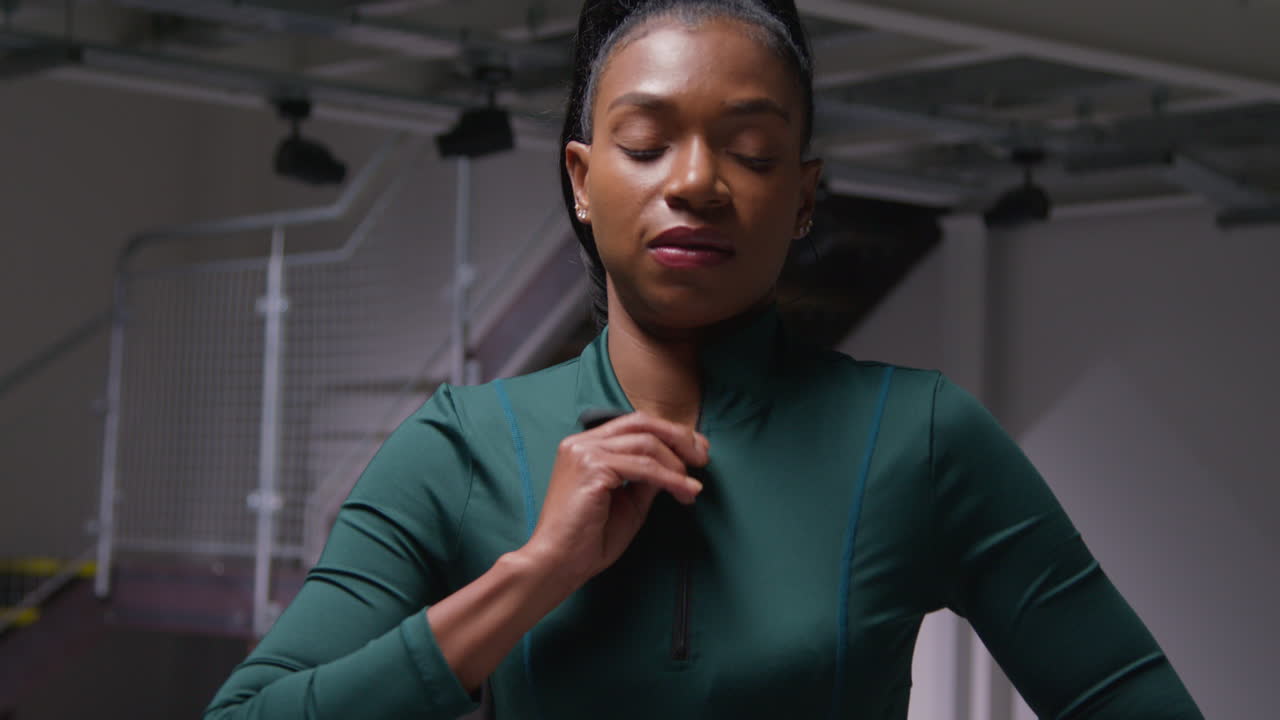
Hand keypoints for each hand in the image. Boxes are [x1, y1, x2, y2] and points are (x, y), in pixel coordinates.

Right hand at [522, 411, 708, 588]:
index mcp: (585, 446)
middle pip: (642, 423)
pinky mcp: (592, 468)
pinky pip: (644, 467)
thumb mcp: (628, 502)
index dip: (670, 433)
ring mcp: (585, 452)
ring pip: (647, 444)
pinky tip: (684, 493)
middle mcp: (582, 442)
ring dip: (677, 465)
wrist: (558, 564)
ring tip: (691, 489)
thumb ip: (648, 479)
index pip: (634, 424)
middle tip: (703, 458)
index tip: (697, 450)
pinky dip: (670, 479)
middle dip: (679, 438)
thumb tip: (677, 465)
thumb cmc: (588, 540)